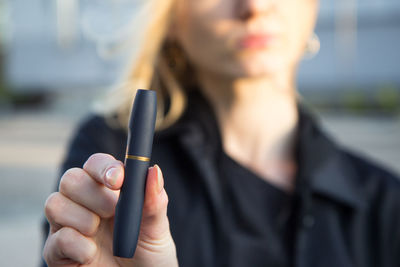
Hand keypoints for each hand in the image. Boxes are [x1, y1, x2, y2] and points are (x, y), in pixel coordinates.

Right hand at [43, 153, 177, 266]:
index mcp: (108, 191)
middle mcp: (84, 203)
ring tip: (100, 235)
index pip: (96, 164)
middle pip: (71, 178)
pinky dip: (77, 246)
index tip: (118, 179)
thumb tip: (154, 171)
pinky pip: (57, 238)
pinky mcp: (57, 252)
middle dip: (93, 194)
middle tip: (112, 210)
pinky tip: (92, 254)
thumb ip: (154, 201)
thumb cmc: (149, 253)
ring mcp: (68, 226)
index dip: (103, 167)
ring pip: (55, 204)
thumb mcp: (157, 227)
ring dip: (83, 219)